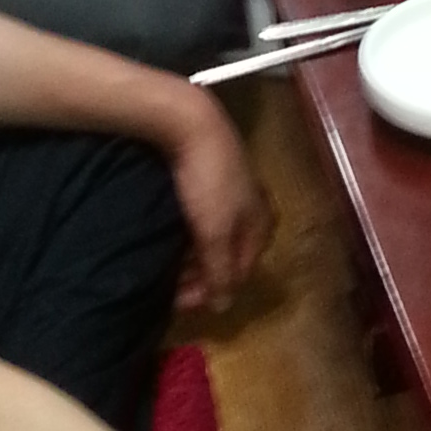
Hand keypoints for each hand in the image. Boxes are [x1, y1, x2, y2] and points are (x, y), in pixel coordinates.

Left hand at [160, 94, 273, 307]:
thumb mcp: (214, 233)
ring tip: (168, 264)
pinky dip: (191, 237)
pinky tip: (174, 238)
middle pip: (230, 257)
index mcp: (262, 224)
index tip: (179, 301)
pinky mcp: (216, 181)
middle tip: (171, 286)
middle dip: (201, 276)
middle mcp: (254, 212)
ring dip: (194, 258)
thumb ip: (221, 271)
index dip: (211, 292)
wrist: (191, 123)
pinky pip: (206, 222)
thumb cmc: (208, 180)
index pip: (240, 273)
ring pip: (216, 240)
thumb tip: (225, 307)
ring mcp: (235, 195)